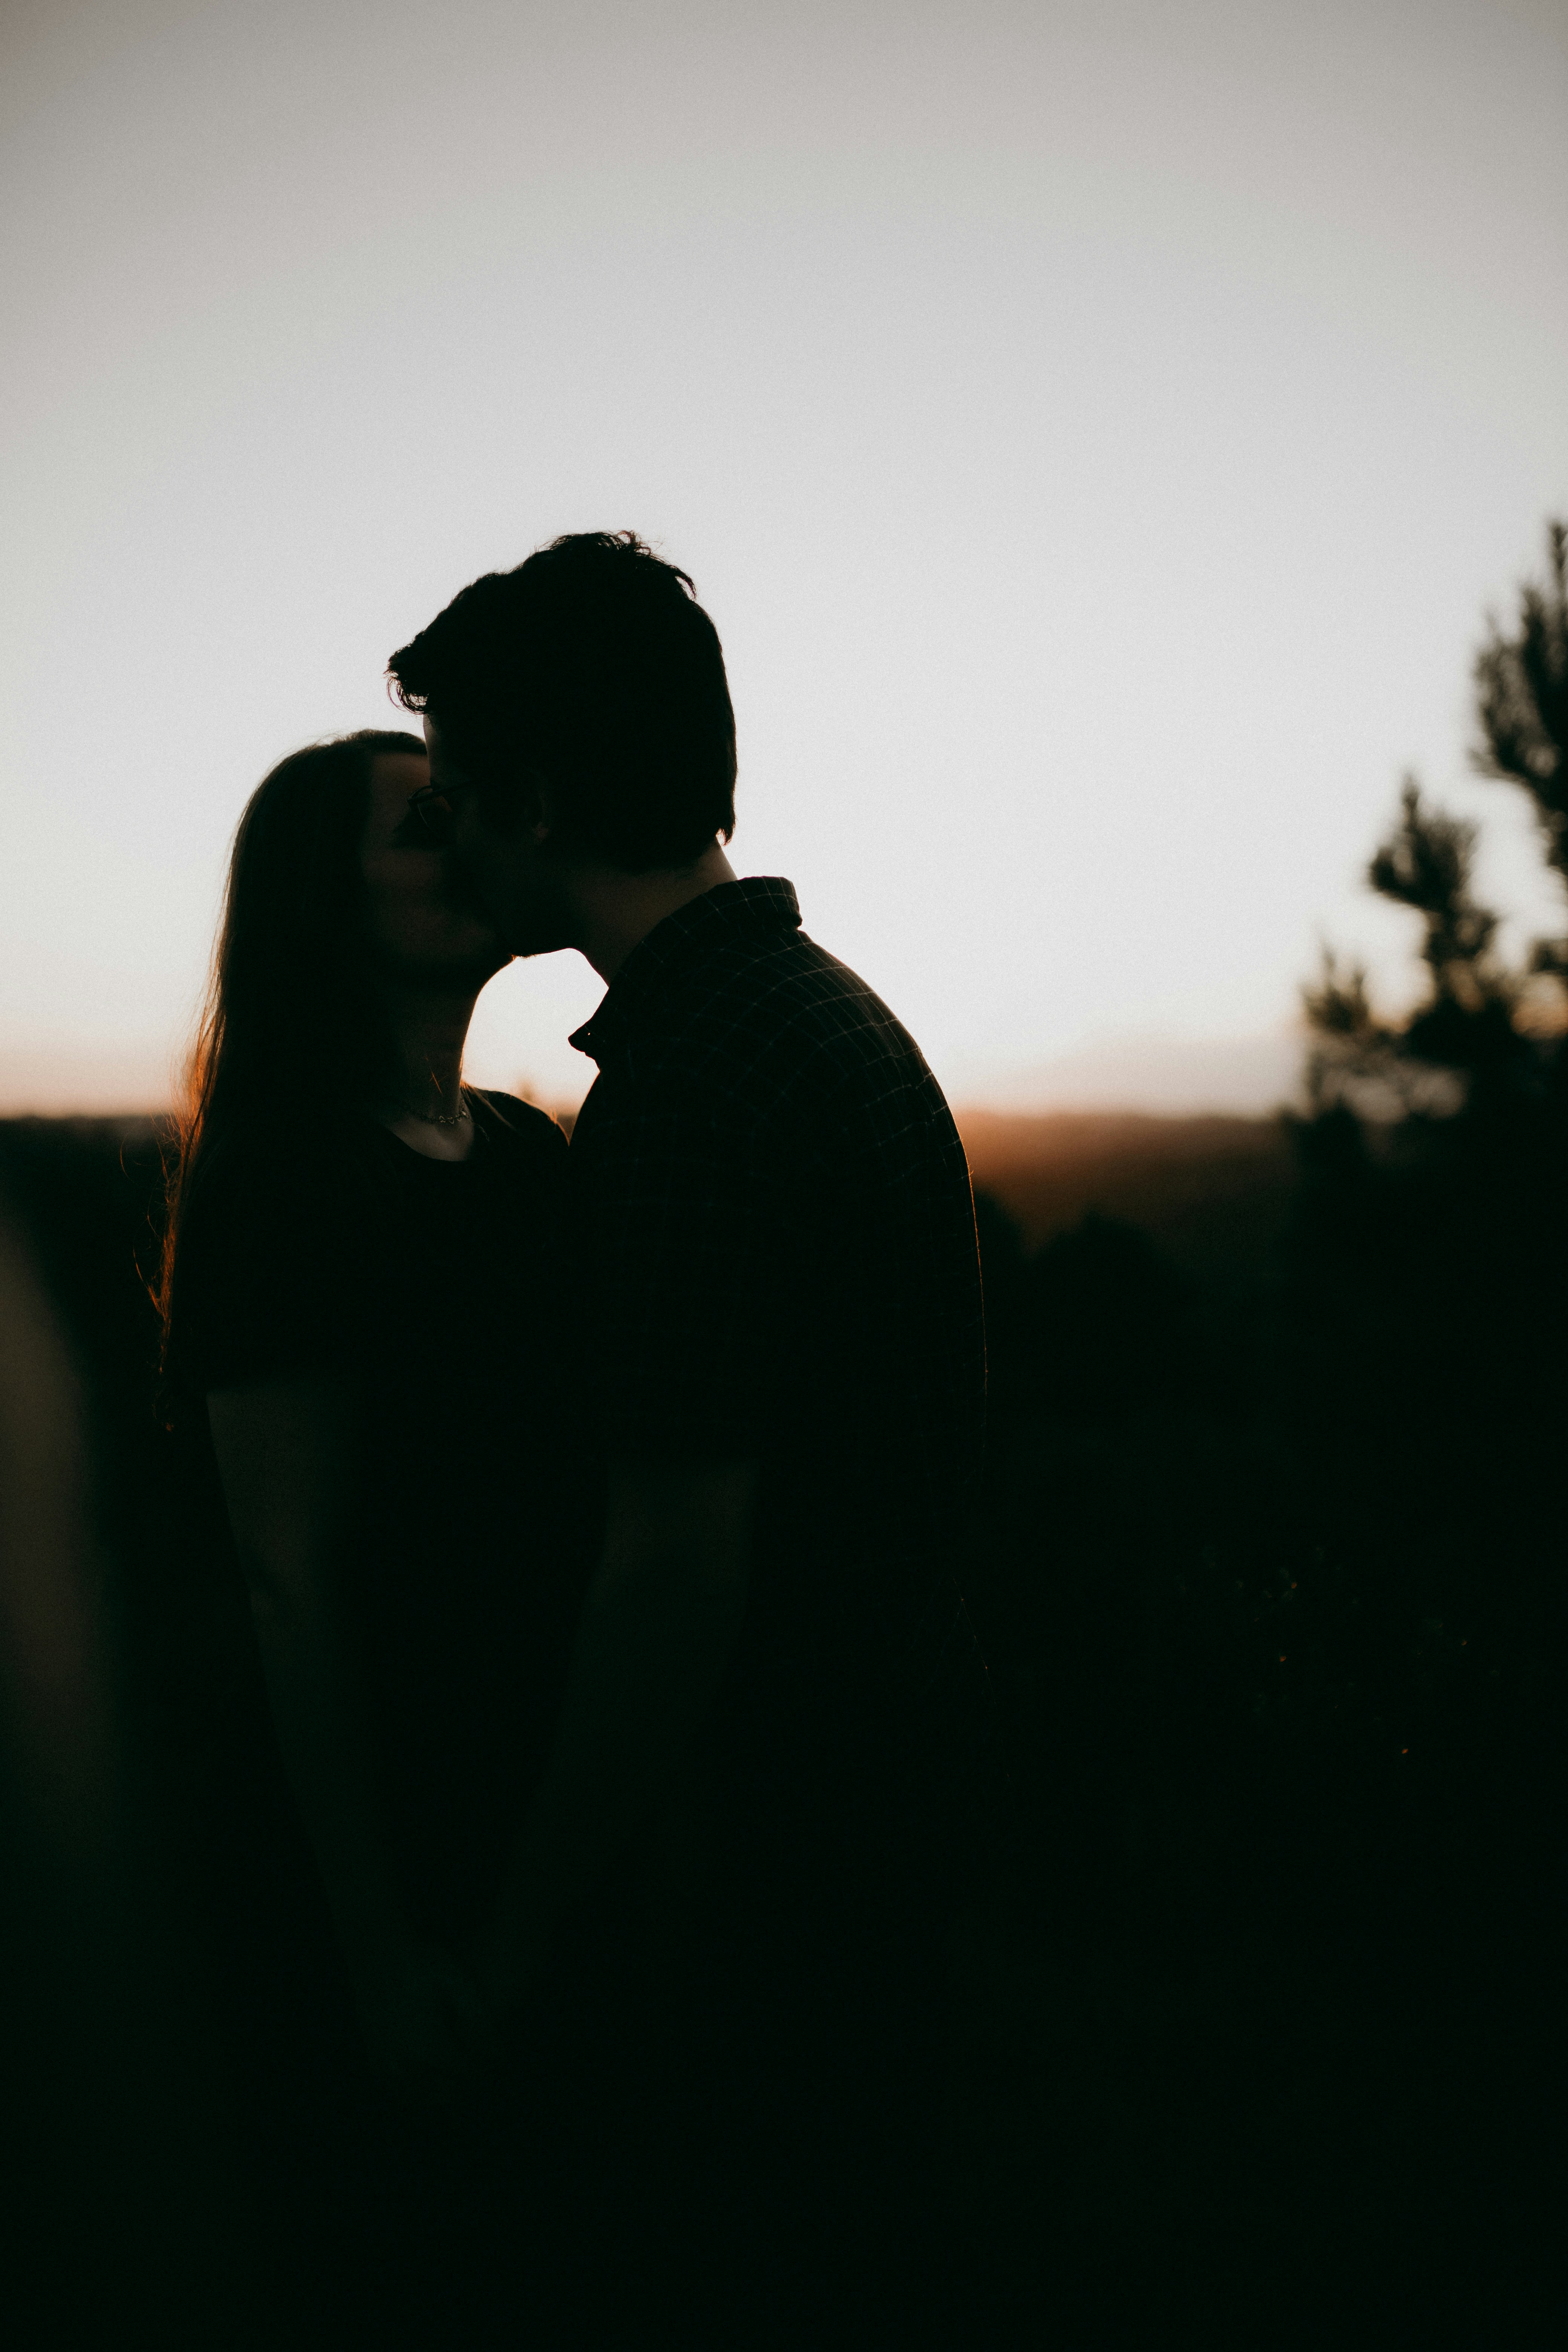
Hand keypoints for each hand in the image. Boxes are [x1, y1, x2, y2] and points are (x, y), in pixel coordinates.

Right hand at [347, 1936, 494, 2103]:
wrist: (373, 1946)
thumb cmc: (420, 1958)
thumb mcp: (457, 1981)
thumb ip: (479, 2021)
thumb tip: (501, 2055)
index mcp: (427, 2045)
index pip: (469, 2073)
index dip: (491, 2067)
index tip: (503, 2057)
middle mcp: (403, 2063)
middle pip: (447, 2092)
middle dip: (471, 2083)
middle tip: (487, 2063)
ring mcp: (384, 2063)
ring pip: (423, 2097)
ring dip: (447, 2090)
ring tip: (467, 2067)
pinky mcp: (373, 2058)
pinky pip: (402, 2089)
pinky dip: (423, 2089)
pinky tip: (438, 2073)